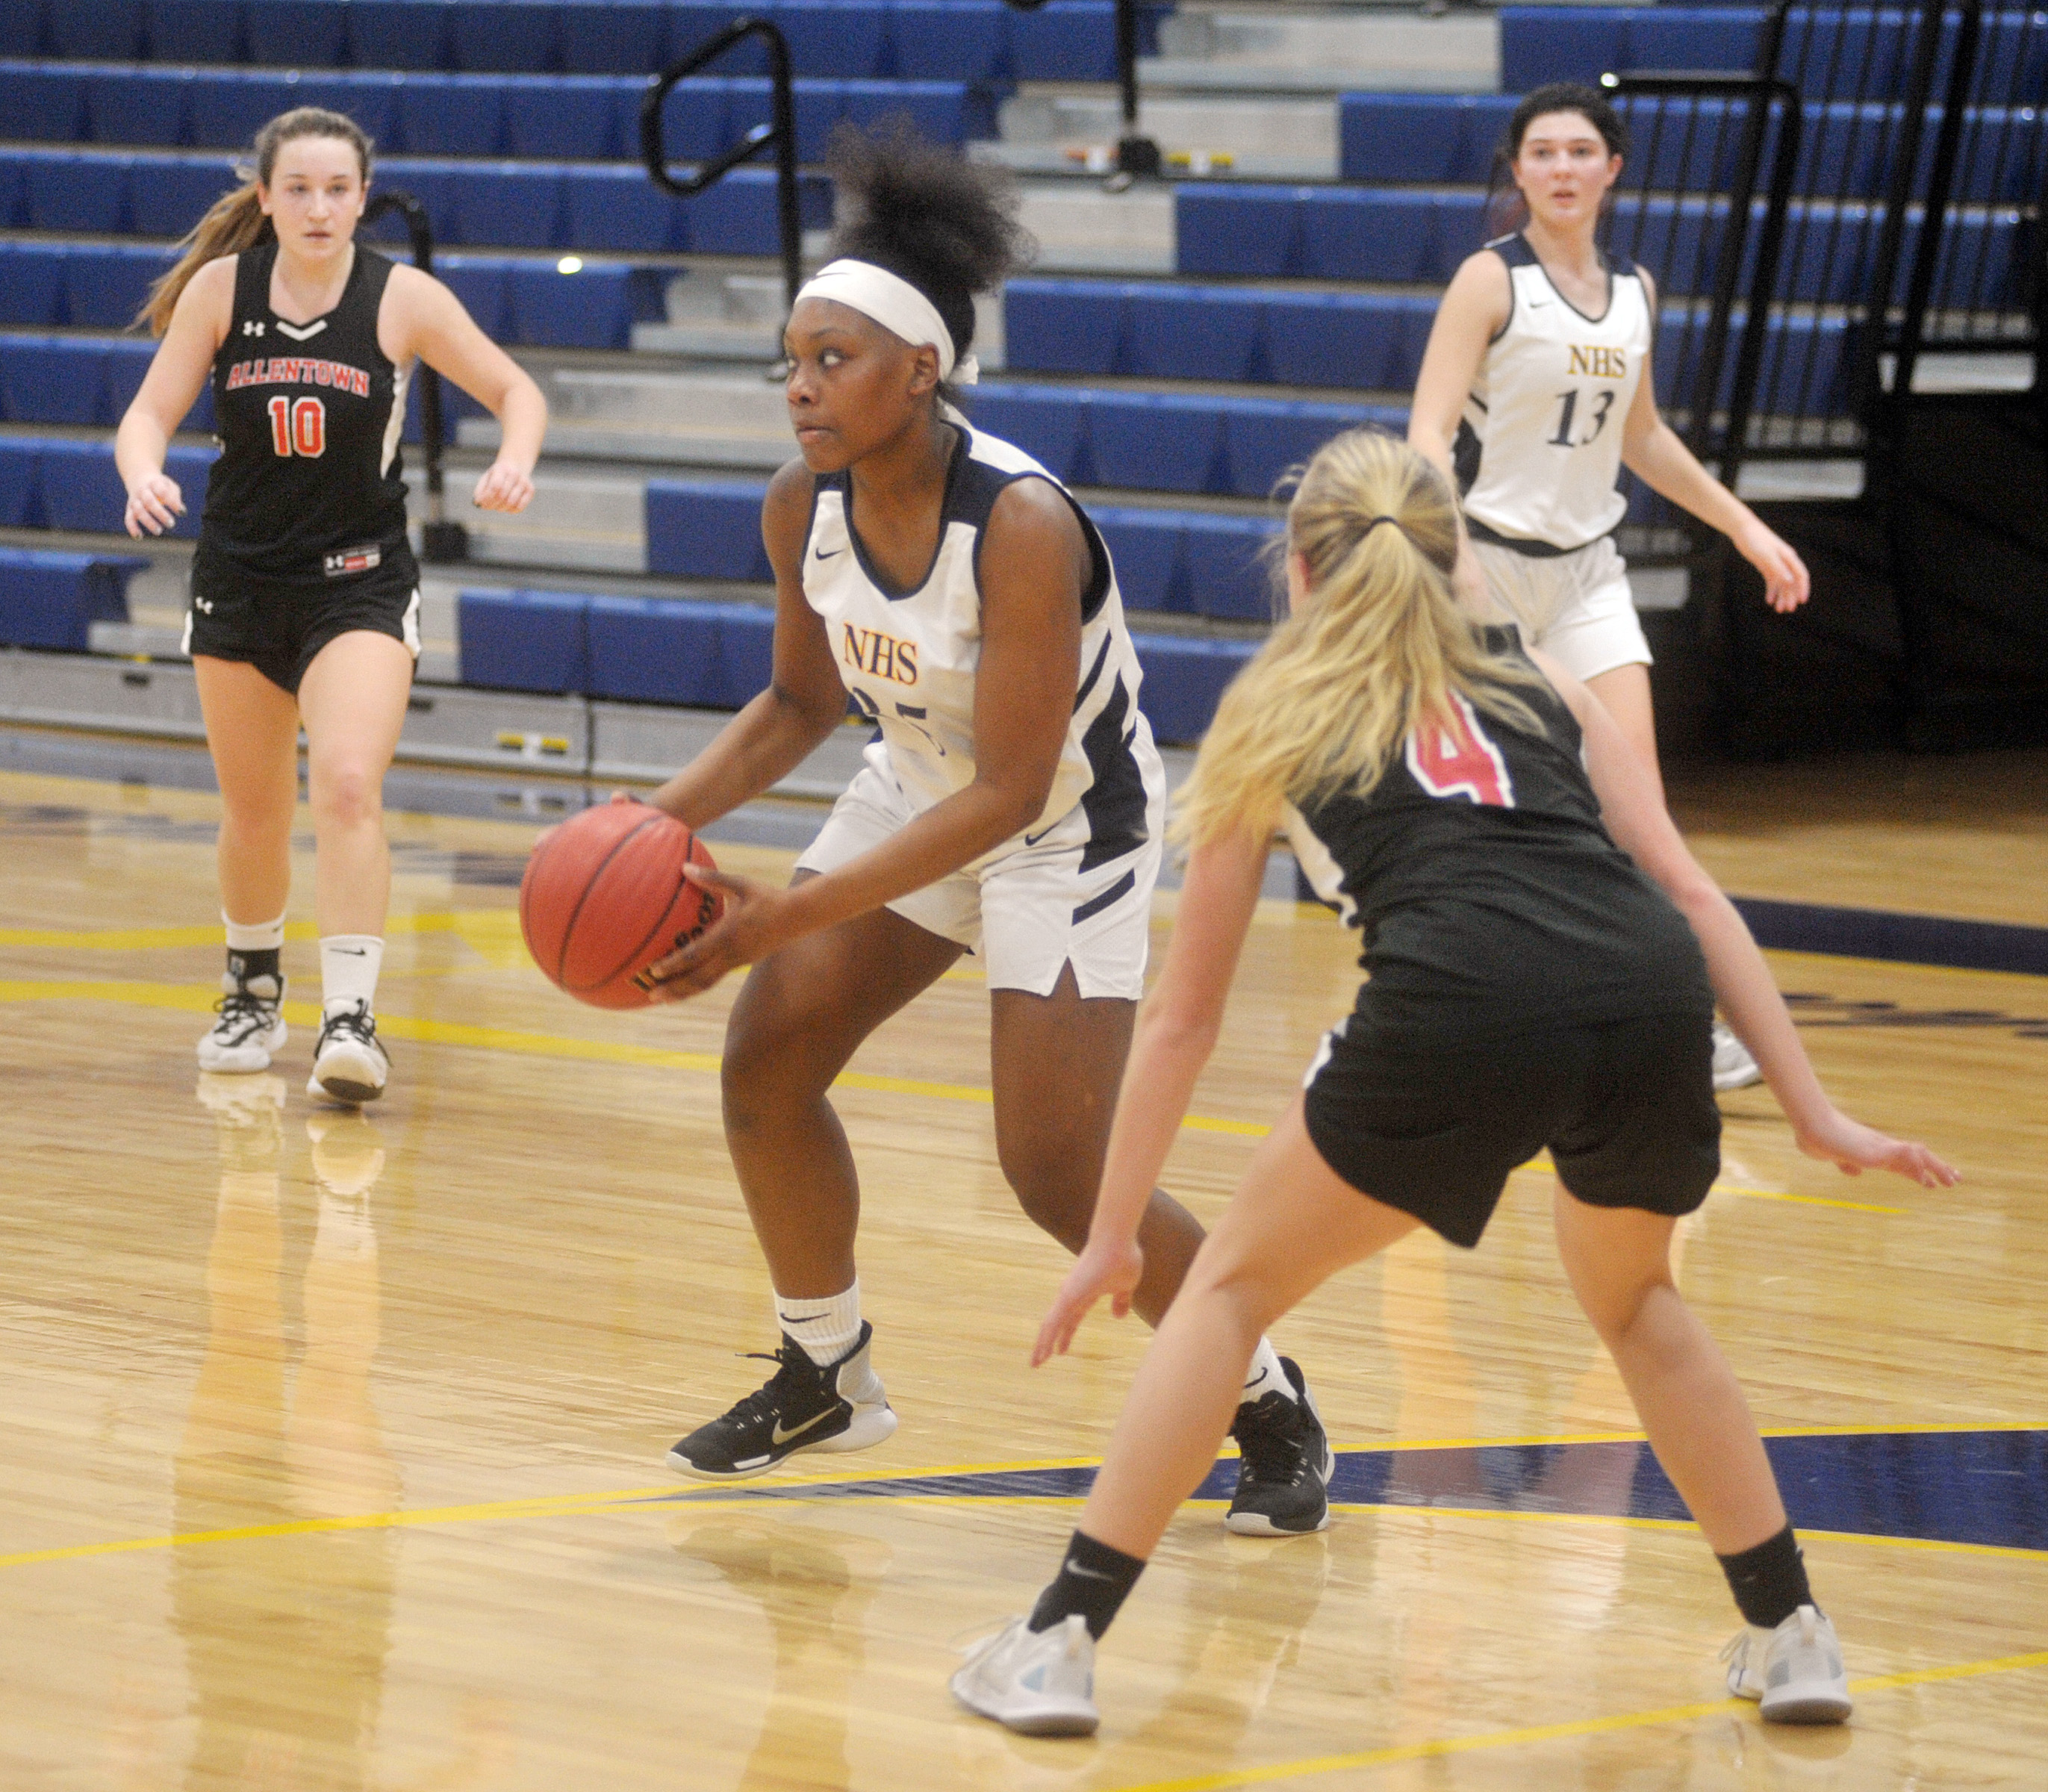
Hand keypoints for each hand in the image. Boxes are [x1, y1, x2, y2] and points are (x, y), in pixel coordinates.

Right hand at [124, 472, 183, 537]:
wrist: (139, 478)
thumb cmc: (160, 485)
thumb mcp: (170, 485)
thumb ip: (175, 495)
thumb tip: (181, 511)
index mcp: (154, 483)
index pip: (162, 491)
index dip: (172, 501)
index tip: (182, 512)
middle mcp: (142, 491)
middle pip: (149, 501)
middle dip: (160, 513)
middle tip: (171, 524)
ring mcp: (135, 500)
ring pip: (138, 511)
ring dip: (148, 522)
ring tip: (159, 531)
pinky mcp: (130, 509)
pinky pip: (128, 518)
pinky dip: (132, 527)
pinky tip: (139, 537)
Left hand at [472, 459, 533, 512]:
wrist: (516, 465)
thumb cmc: (497, 475)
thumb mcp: (487, 477)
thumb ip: (481, 490)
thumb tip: (478, 503)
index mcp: (502, 469)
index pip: (495, 486)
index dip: (487, 498)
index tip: (480, 504)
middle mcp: (515, 474)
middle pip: (502, 496)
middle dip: (491, 504)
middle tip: (486, 507)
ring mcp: (524, 482)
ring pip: (511, 502)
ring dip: (500, 508)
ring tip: (496, 506)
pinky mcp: (531, 490)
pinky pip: (519, 507)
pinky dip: (510, 510)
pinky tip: (506, 507)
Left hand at [640, 863, 797, 1001]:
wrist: (798, 916)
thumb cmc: (767, 896)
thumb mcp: (740, 884)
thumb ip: (711, 877)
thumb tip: (684, 867)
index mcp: (728, 935)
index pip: (696, 954)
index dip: (674, 964)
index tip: (653, 970)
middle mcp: (732, 954)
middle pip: (698, 979)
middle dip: (674, 989)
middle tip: (650, 995)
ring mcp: (738, 962)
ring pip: (706, 983)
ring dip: (683, 993)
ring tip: (662, 999)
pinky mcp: (742, 964)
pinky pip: (714, 978)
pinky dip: (696, 985)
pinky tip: (683, 986)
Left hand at [1032, 1235, 1144, 1366]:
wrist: (1118, 1241)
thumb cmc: (1123, 1258)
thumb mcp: (1126, 1286)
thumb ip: (1122, 1301)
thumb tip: (1119, 1316)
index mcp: (1086, 1294)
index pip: (1071, 1319)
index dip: (1066, 1335)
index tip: (1061, 1350)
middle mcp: (1072, 1294)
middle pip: (1055, 1324)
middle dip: (1047, 1343)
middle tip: (1039, 1360)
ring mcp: (1068, 1294)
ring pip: (1050, 1324)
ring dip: (1042, 1344)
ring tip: (1035, 1362)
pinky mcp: (1068, 1295)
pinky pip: (1054, 1321)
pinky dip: (1047, 1337)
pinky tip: (1042, 1350)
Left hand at [1736, 519, 1809, 613]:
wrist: (1743, 529)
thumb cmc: (1756, 540)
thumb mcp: (1766, 556)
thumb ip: (1778, 569)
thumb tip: (1790, 582)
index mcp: (1789, 557)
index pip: (1801, 575)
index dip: (1803, 588)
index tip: (1802, 601)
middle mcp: (1784, 561)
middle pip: (1791, 582)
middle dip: (1791, 596)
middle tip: (1787, 610)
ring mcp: (1775, 563)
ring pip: (1782, 583)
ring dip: (1781, 595)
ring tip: (1778, 609)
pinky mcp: (1766, 565)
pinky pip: (1772, 580)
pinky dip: (1771, 590)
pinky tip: (1769, 600)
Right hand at [1795, 1107, 1958, 1187]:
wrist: (1810, 1126)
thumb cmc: (1816, 1138)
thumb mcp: (1831, 1156)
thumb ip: (1844, 1164)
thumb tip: (1855, 1172)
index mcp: (1872, 1151)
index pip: (1903, 1162)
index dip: (1920, 1172)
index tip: (1934, 1182)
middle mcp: (1881, 1147)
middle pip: (1917, 1156)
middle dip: (1937, 1168)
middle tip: (1956, 1179)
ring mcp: (1881, 1146)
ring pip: (1917, 1155)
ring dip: (1936, 1167)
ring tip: (1951, 1180)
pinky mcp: (1876, 1149)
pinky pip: (1905, 1156)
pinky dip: (1918, 1167)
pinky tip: (1926, 1180)